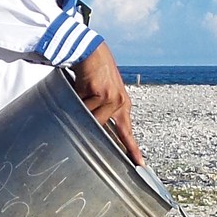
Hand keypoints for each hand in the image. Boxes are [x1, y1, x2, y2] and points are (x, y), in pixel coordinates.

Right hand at [71, 46, 141, 164]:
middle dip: (90, 122)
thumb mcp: (105, 93)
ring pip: (89, 117)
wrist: (91, 51)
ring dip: (81, 107)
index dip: (133, 149)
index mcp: (123, 105)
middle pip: (101, 127)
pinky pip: (82, 105)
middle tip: (87, 112)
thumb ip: (104, 111)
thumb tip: (96, 129)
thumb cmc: (95, 73)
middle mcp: (120, 103)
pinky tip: (80, 85)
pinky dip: (76, 97)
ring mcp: (111, 97)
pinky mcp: (100, 91)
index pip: (127, 132)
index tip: (140, 165)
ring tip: (82, 91)